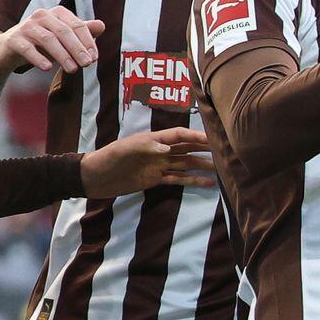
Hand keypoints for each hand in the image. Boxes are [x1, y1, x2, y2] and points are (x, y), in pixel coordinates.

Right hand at [0, 7, 105, 73]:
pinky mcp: (14, 39)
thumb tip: (102, 25)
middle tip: (87, 64)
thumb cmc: (41, 42)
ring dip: (62, 55)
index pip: (77, 26)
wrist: (8, 49)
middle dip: (77, 49)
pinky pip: (27, 48)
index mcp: (56, 13)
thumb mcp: (62, 37)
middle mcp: (42, 15)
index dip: (87, 42)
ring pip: (48, 39)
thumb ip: (81, 32)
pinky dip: (38, 58)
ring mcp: (26, 26)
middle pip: (64, 32)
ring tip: (73, 70)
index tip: (94, 58)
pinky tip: (47, 68)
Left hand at [81, 127, 214, 197]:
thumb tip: (168, 148)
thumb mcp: (125, 150)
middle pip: (186, 148)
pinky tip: (207, 183)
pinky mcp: (155, 180)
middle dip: (205, 149)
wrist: (94, 178)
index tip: (213, 140)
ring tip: (222, 168)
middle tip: (225, 151)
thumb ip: (147, 147)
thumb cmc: (108, 158)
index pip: (179, 135)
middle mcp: (159, 151)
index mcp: (153, 139)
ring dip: (202, 165)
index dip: (196, 136)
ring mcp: (158, 166)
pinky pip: (177, 179)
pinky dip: (193, 181)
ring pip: (185, 164)